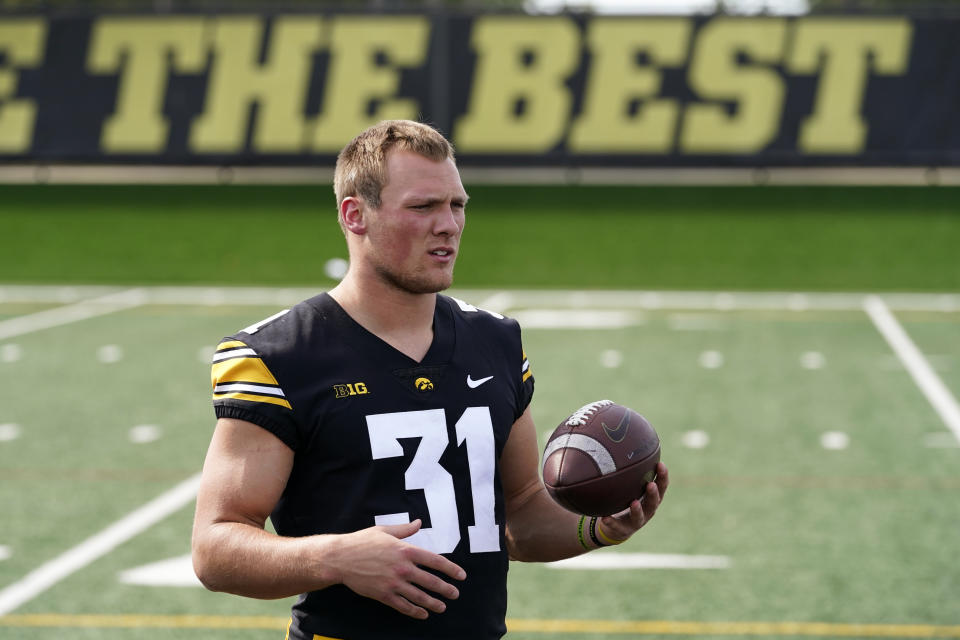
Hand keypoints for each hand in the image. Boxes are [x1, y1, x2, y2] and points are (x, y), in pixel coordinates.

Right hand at [332, 519, 465, 619]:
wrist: (341, 558)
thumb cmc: (362, 542)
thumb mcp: (385, 531)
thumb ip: (405, 529)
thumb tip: (419, 523)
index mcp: (405, 550)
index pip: (436, 561)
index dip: (451, 569)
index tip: (461, 576)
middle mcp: (403, 568)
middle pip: (431, 581)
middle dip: (446, 589)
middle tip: (455, 594)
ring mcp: (393, 583)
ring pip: (419, 597)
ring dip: (433, 603)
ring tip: (442, 607)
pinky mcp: (384, 595)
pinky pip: (403, 606)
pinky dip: (415, 611)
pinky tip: (422, 614)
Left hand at [598, 461, 668, 542]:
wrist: (616, 526)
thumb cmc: (624, 499)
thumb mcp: (628, 484)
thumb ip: (627, 468)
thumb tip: (615, 439)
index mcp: (651, 497)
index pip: (661, 486)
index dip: (663, 476)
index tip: (660, 464)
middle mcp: (647, 510)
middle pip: (654, 502)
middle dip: (654, 493)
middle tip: (650, 485)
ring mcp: (636, 521)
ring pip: (640, 517)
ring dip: (638, 510)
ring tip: (634, 502)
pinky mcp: (623, 530)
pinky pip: (617, 526)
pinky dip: (612, 522)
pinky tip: (605, 517)